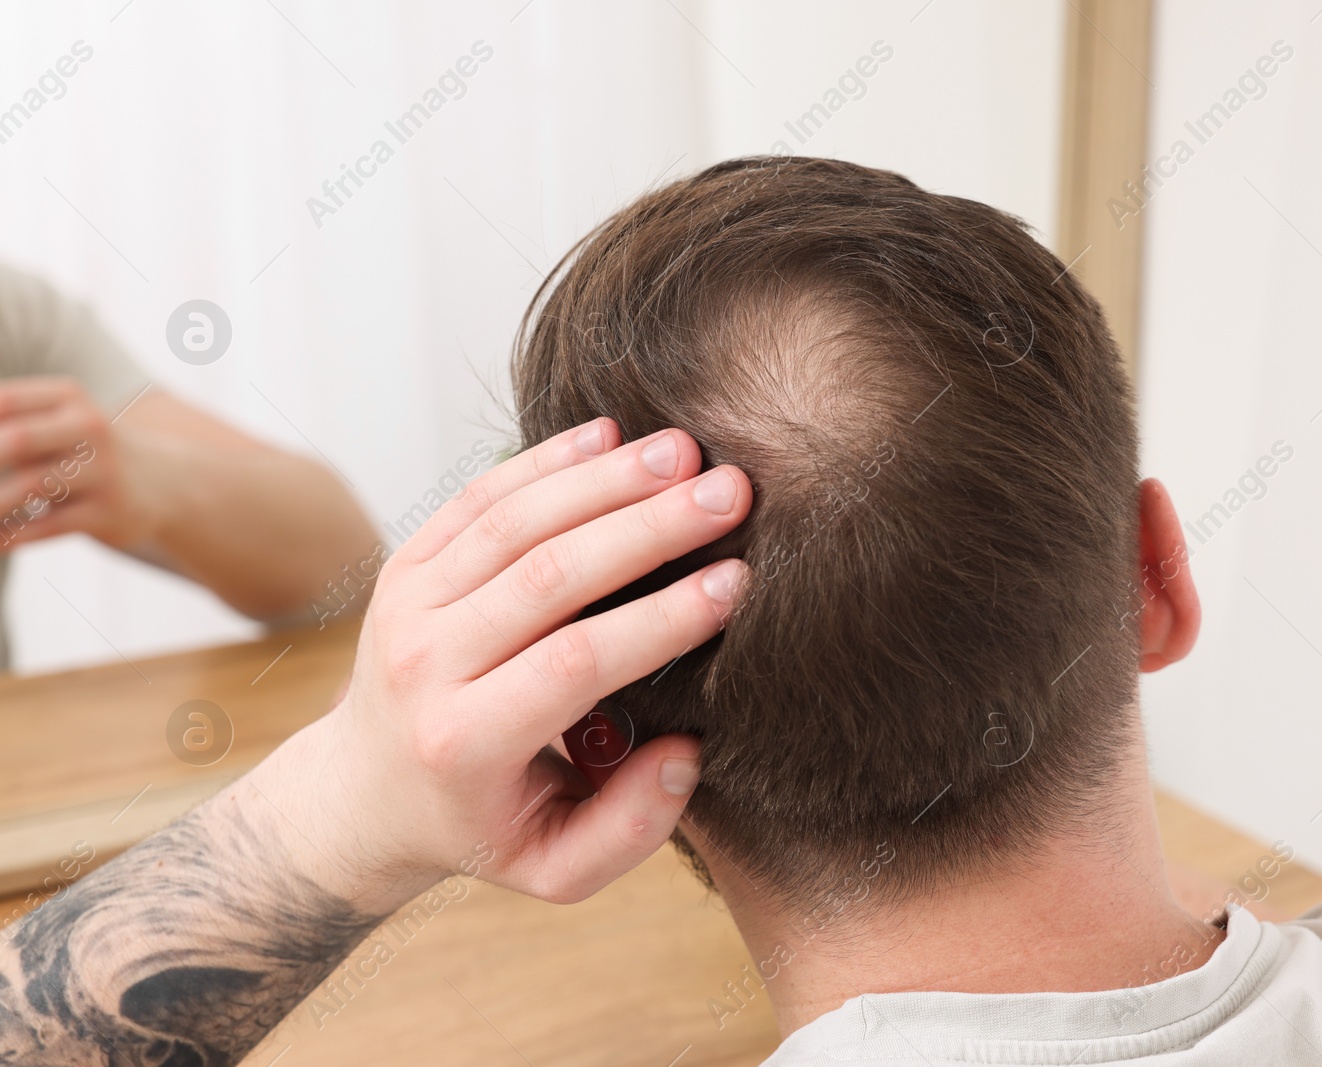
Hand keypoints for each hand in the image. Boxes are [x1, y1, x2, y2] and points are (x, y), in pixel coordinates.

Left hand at [0, 376, 144, 548]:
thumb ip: (9, 425)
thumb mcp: (56, 423)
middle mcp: (88, 428)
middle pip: (18, 440)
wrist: (165, 484)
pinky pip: (49, 526)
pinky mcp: (108, 512)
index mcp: (67, 397)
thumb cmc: (84, 452)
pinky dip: (13, 536)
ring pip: (31, 488)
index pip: (4, 402)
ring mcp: (102, 471)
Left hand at [255, 419, 751, 912]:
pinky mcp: (407, 562)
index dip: (660, 619)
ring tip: (687, 451)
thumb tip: (685, 752)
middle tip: (731, 494)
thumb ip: (630, 828)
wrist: (365, 791)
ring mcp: (409, 604)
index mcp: (466, 742)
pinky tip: (614, 434)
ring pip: (513, 522)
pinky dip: (546, 461)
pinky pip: (478, 497)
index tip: (736, 582)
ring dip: (606, 479)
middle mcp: (427, 666)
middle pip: (547, 576)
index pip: (575, 663)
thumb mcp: (555, 868)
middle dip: (649, 529)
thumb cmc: (482, 826)